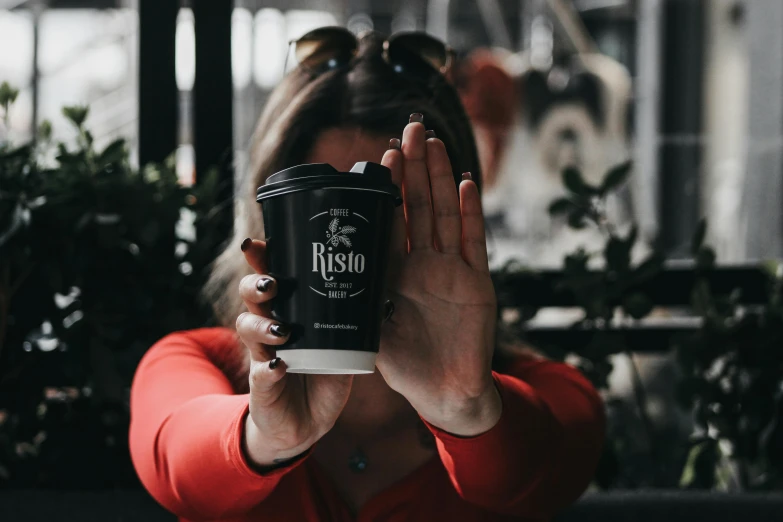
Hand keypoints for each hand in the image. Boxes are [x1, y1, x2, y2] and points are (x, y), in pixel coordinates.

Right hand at [237, 239, 352, 467]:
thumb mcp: (342, 343)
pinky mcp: (263, 386)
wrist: (306, 422)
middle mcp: (268, 327)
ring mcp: (262, 355)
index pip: (269, 277)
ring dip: (262, 325)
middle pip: (251, 296)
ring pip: (248, 328)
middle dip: (256, 284)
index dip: (260, 259)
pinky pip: (261, 373)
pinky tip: (278, 366)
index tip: (256, 244)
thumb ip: (355, 321)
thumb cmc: (323, 373)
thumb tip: (385, 293)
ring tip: (283, 329)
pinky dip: (268, 369)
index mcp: (286, 311)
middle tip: (273, 284)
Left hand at [376, 116, 500, 436]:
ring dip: (439, 178)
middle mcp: (425, 264)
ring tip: (432, 143)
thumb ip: (353, 301)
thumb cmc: (405, 365)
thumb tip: (313, 274)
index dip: (388, 189)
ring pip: (444, 214)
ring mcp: (453, 270)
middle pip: (419, 206)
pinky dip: (470, 214)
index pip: (391, 220)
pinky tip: (465, 184)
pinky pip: (473, 242)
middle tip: (409, 129)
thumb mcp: (370, 330)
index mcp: (397, 273)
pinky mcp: (477, 284)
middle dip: (414, 168)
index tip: (380, 155)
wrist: (444, 394)